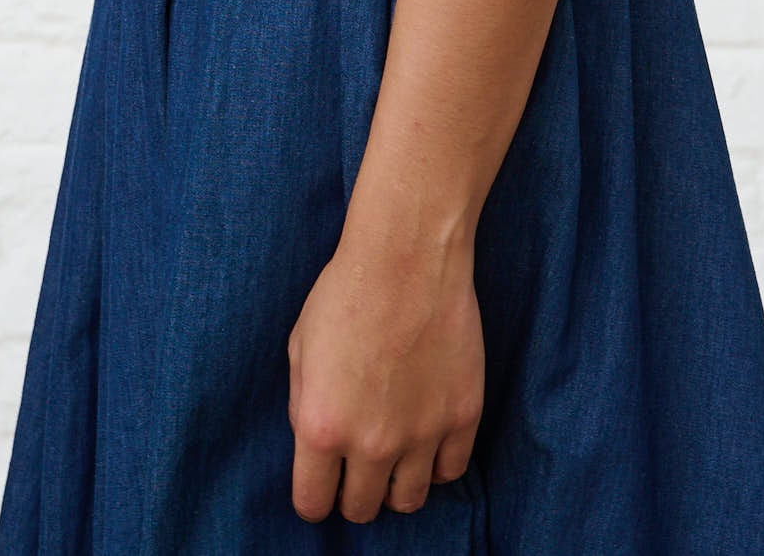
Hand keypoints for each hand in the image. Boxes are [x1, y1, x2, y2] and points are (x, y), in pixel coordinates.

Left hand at [286, 222, 484, 522]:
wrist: (407, 253)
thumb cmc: (346, 291)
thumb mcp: (300, 349)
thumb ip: (304, 408)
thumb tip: (317, 446)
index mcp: (321, 427)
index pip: (312, 504)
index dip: (314, 497)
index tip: (322, 484)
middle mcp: (371, 442)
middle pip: (361, 509)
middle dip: (354, 493)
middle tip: (358, 466)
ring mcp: (422, 433)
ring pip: (408, 501)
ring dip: (396, 485)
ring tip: (394, 457)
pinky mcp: (463, 415)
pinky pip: (451, 471)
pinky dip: (437, 463)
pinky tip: (427, 438)